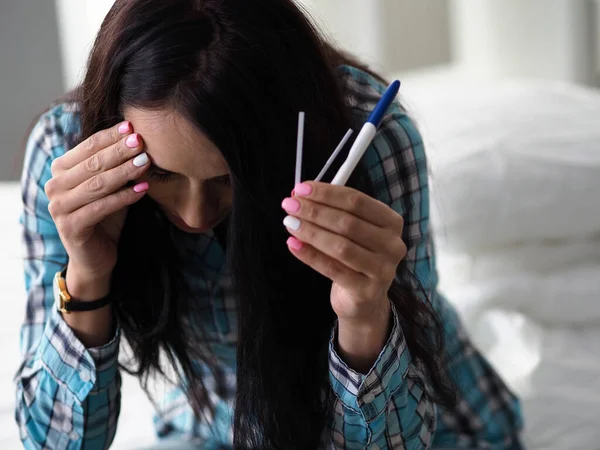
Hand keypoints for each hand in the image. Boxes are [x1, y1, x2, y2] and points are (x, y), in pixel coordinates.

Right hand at [45, 121, 149, 281]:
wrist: (96, 256)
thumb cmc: (105, 216)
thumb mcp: (111, 186)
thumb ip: (117, 165)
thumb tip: (138, 138)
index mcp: (60, 170)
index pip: (88, 147)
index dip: (111, 136)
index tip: (133, 127)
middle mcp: (54, 186)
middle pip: (93, 164)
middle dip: (119, 151)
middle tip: (141, 141)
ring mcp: (59, 207)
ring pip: (97, 184)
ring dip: (124, 171)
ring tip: (146, 162)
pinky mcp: (70, 227)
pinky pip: (101, 207)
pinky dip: (124, 197)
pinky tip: (143, 189)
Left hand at [282, 181, 406, 370]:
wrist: (364, 300)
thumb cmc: (355, 257)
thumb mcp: (352, 231)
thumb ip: (332, 212)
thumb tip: (300, 196)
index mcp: (390, 222)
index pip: (356, 200)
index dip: (326, 193)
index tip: (300, 189)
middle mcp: (392, 244)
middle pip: (348, 222)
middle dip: (314, 211)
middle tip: (290, 206)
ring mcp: (382, 269)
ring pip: (340, 246)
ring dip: (311, 232)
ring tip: (290, 223)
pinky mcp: (366, 290)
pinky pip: (332, 269)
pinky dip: (310, 255)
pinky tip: (293, 245)